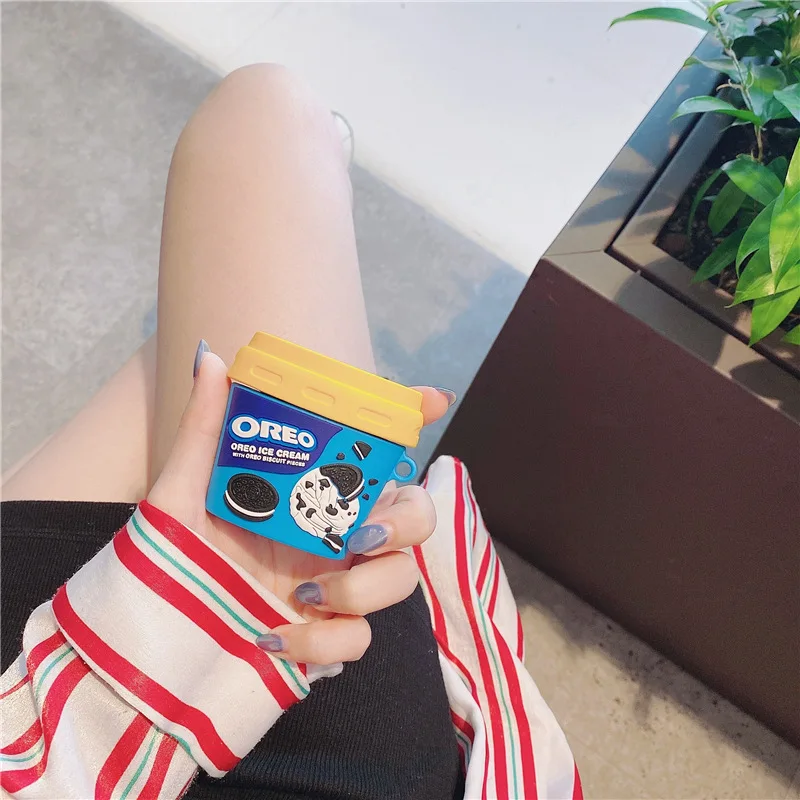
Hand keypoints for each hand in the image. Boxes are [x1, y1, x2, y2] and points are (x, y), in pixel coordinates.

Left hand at [147, 346, 452, 664]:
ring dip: (363, 587)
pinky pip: (358, 640)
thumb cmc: (176, 551)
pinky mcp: (327, 636)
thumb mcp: (186, 486)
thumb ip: (204, 426)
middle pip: (416, 517)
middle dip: (408, 520)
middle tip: (362, 532)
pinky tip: (276, 635)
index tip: (433, 397)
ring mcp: (339, 587)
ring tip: (306, 594)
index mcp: (317, 492)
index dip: (416, 419)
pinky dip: (324, 641)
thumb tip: (209, 356)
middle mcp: (338, 534)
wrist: (155, 628)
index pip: (379, 452)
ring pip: (401, 580)